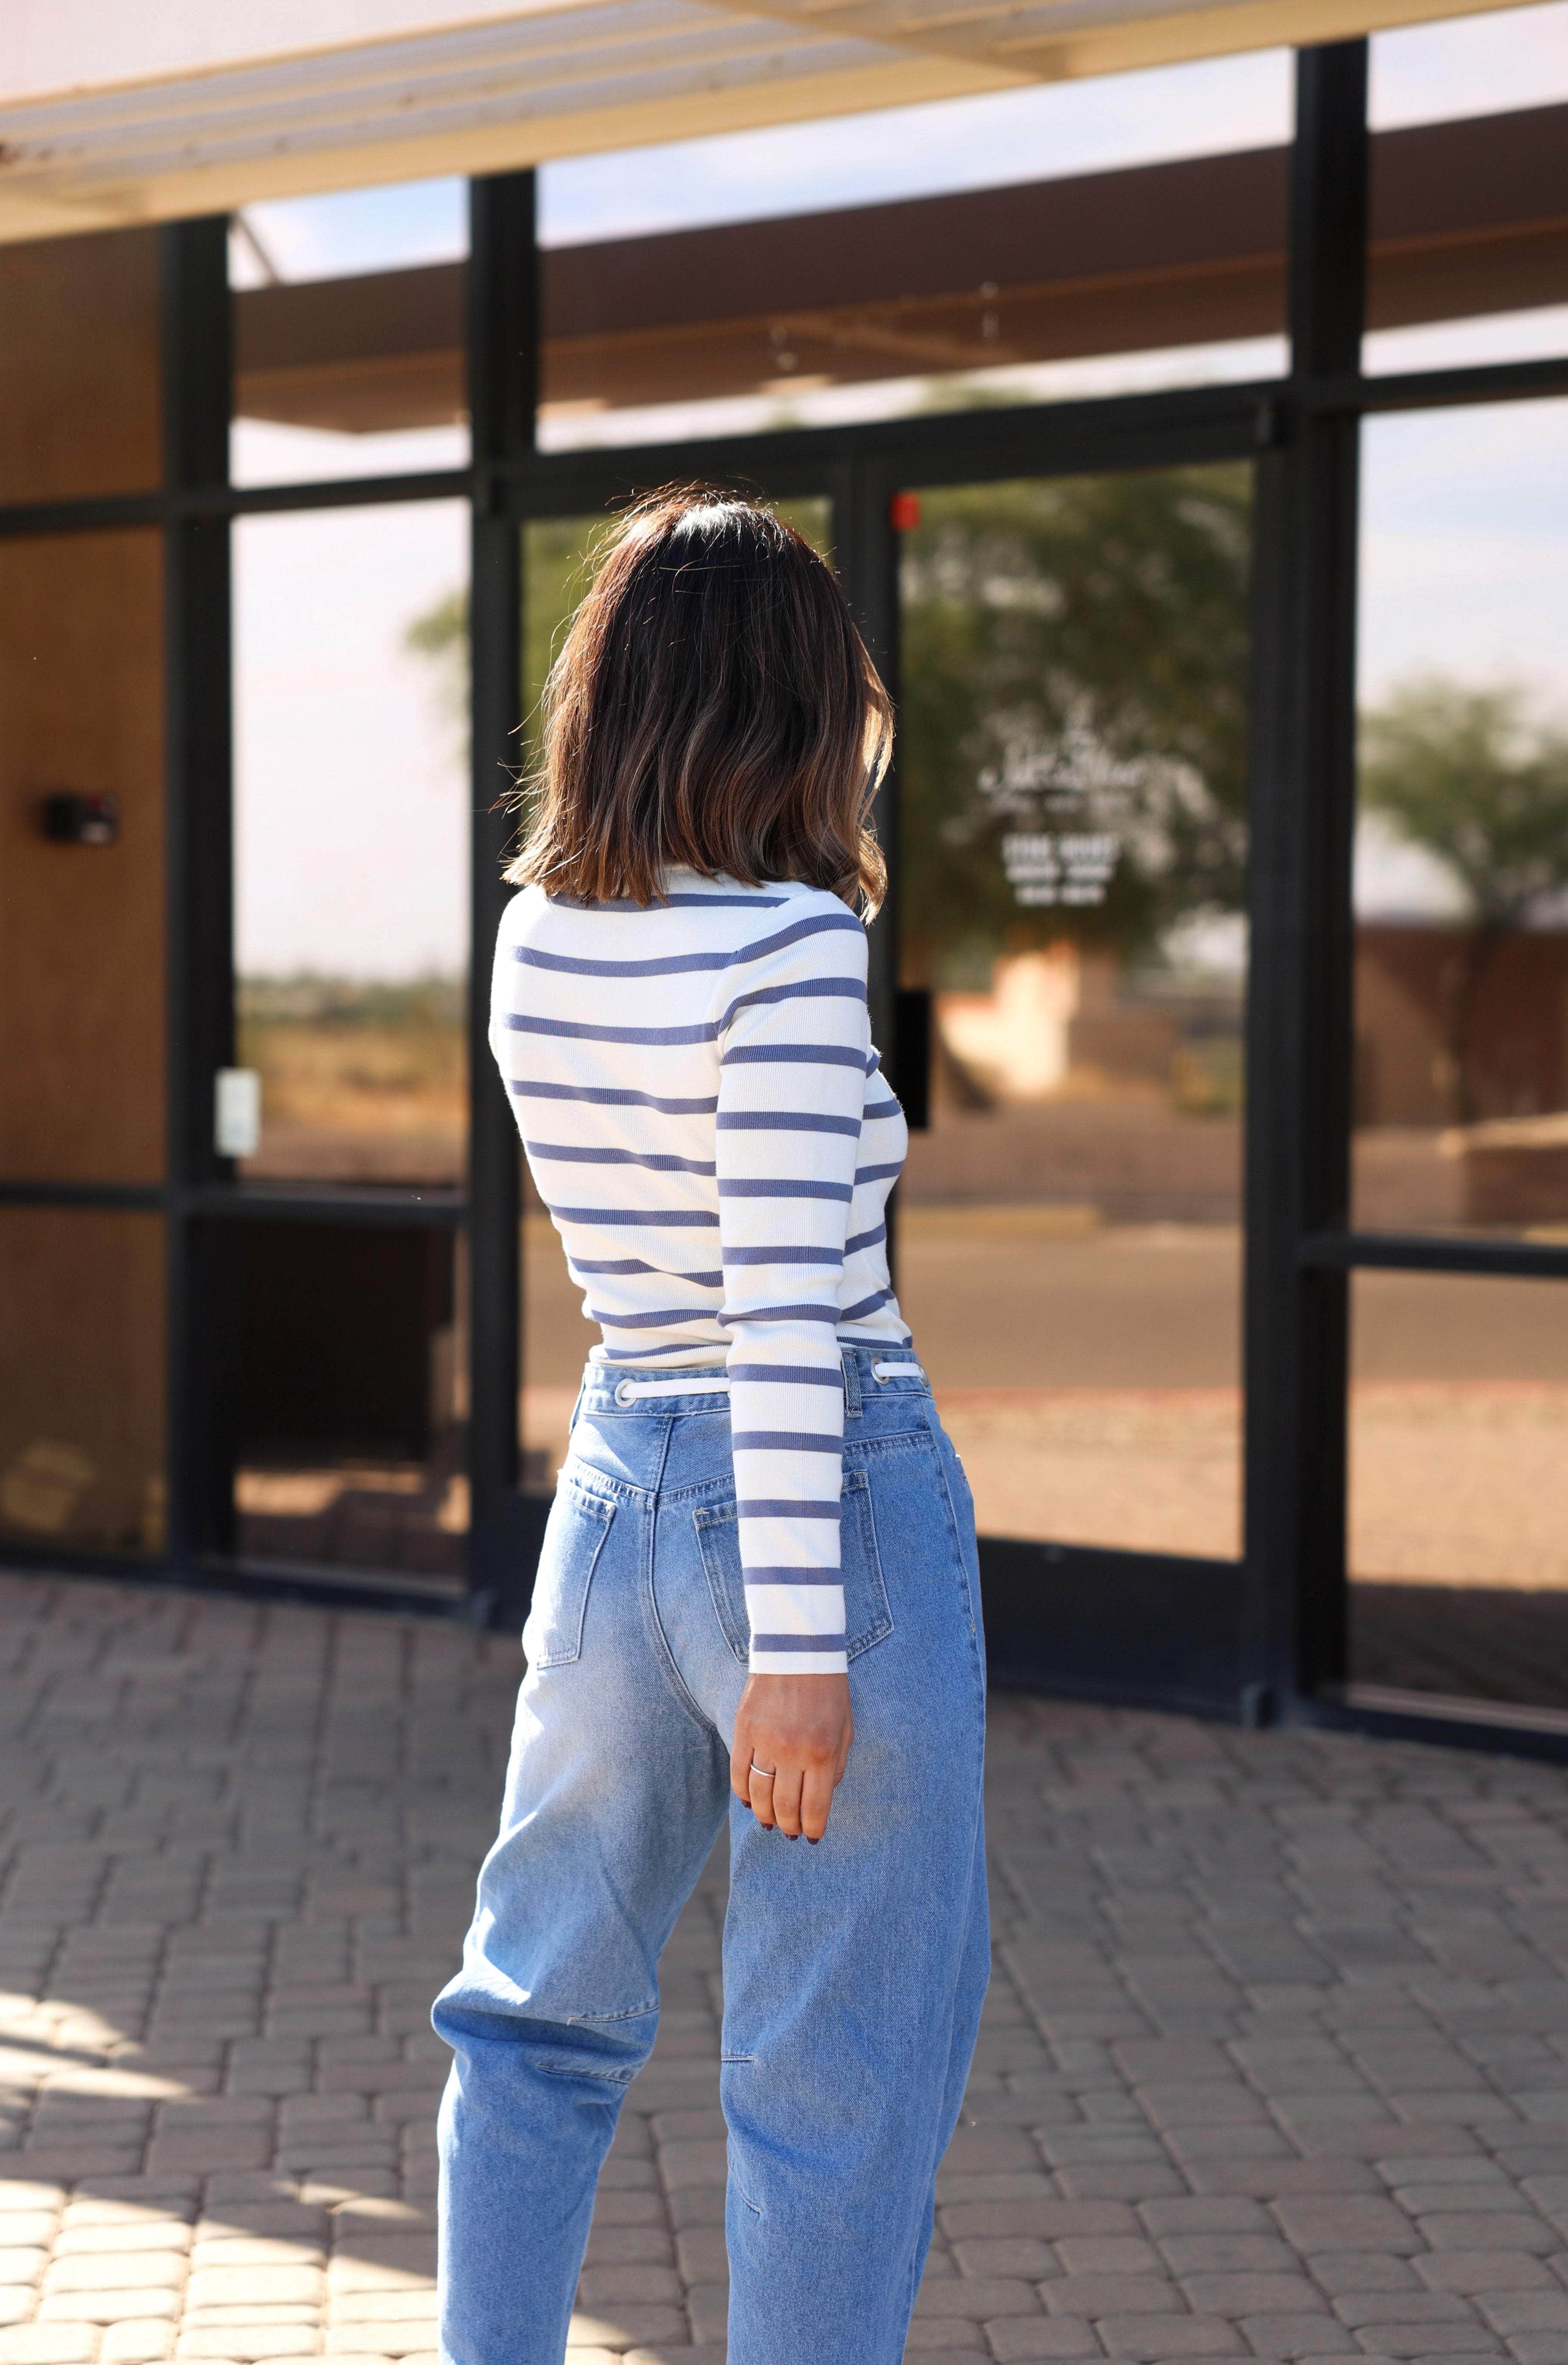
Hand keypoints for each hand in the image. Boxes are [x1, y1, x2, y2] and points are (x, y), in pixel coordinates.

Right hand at [731, 1672, 852, 1841]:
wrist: (799, 1650)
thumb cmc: (828, 1691)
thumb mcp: (845, 1730)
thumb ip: (836, 1767)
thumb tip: (820, 1799)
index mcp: (823, 1753)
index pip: (815, 1808)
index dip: (812, 1829)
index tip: (811, 1838)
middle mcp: (793, 1751)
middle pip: (785, 1807)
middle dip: (789, 1827)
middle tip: (790, 1833)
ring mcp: (765, 1741)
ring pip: (759, 1795)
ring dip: (764, 1815)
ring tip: (769, 1822)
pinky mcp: (744, 1730)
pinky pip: (739, 1773)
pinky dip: (742, 1793)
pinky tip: (749, 1801)